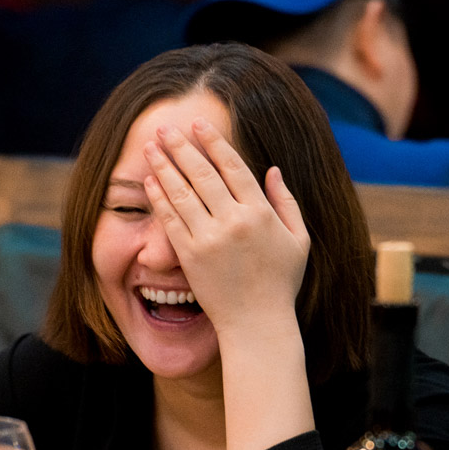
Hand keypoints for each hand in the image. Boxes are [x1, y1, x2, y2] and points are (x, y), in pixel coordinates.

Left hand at [142, 117, 309, 340]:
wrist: (257, 324)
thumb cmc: (280, 283)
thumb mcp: (298, 240)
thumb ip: (286, 202)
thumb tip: (273, 170)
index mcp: (261, 213)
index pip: (233, 167)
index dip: (214, 142)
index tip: (199, 125)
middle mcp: (234, 221)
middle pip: (203, 173)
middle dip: (182, 146)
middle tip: (166, 127)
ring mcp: (210, 238)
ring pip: (183, 192)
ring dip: (164, 165)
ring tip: (151, 146)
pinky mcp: (191, 256)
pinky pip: (171, 219)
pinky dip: (159, 197)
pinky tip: (150, 181)